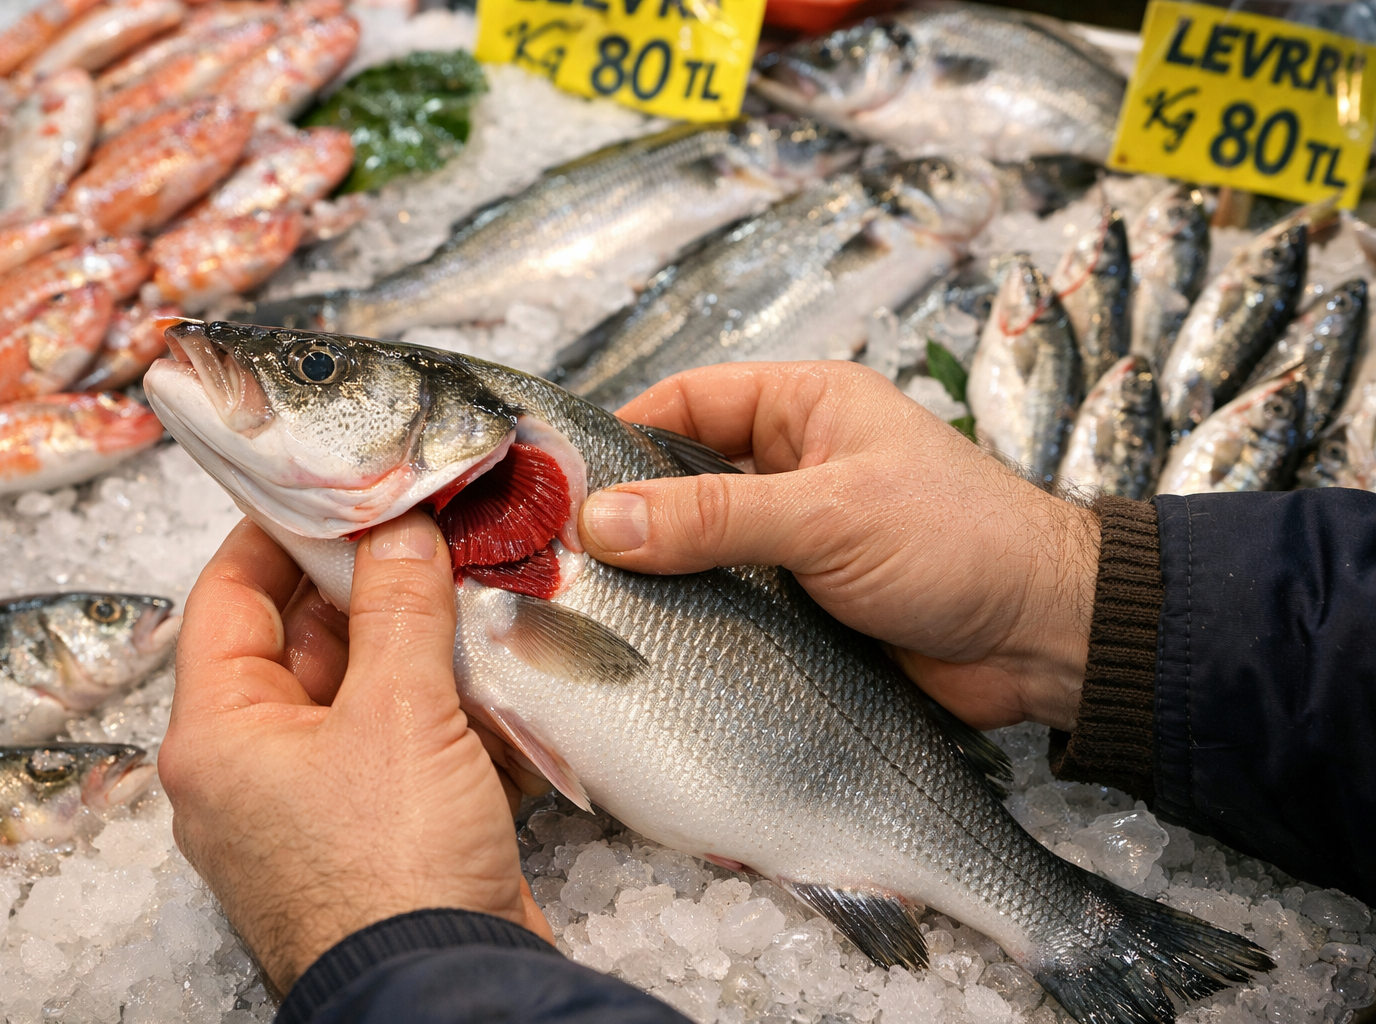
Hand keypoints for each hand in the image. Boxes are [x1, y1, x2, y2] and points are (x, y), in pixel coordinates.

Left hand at [159, 513, 552, 993]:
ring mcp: (314, 805)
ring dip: (417, 645)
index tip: (328, 484)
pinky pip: (399, 746)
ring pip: (361, 693)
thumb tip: (400, 531)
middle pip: (301, 643)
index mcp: (219, 735)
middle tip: (424, 526)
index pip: (227, 599)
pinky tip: (496, 670)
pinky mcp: (375, 832)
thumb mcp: (398, 712)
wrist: (448, 989)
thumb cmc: (393, 868)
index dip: (275, 532)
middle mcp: (252, 769)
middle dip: (368, 586)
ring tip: (473, 582)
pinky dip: (442, 708)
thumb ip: (401, 608)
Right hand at [578, 362, 1098, 731]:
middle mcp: (794, 465)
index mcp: (807, 407)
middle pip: (683, 478)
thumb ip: (714, 515)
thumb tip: (603, 520)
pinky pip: (730, 603)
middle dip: (629, 515)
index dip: (622, 436)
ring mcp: (795, 539)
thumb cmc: (959, 543)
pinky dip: (696, 622)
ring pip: (701, 547)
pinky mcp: (802, 605)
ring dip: (660, 576)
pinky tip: (652, 646)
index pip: (688, 401)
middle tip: (559, 555)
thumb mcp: (828, 515)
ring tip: (591, 606)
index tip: (558, 483)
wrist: (1044, 640)